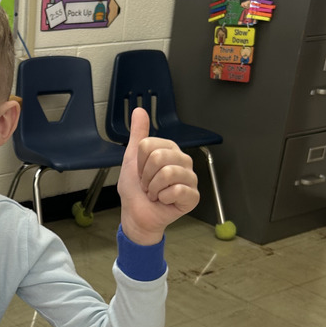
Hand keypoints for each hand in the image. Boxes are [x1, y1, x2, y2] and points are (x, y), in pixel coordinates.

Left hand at [117, 107, 199, 244]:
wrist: (136, 216)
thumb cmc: (136, 190)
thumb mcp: (132, 159)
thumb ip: (138, 134)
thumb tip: (139, 110)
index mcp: (170, 150)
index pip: (149, 145)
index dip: (139, 163)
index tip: (141, 172)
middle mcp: (183, 161)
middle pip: (158, 157)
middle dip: (146, 176)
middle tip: (148, 185)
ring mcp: (190, 178)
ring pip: (167, 173)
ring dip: (154, 188)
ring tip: (155, 193)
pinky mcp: (193, 196)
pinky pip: (177, 190)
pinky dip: (164, 199)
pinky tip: (165, 201)